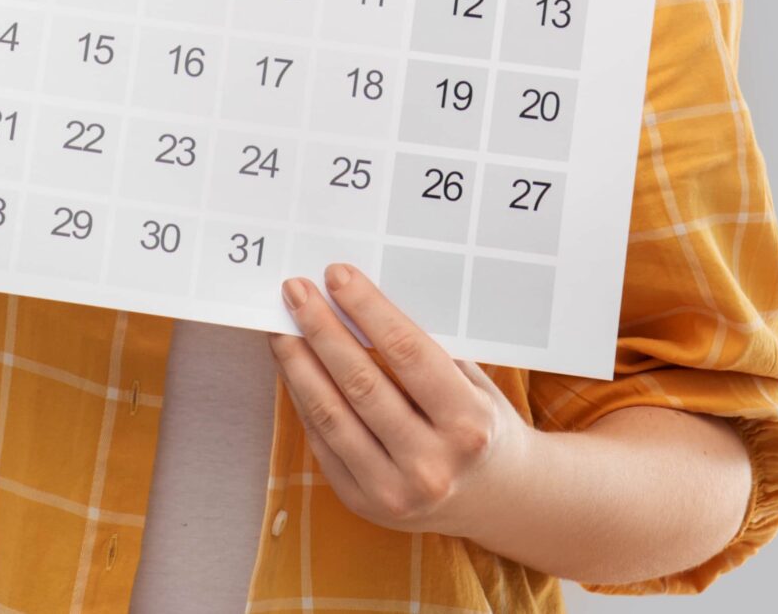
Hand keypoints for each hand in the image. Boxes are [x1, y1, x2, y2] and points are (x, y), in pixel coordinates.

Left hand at [267, 262, 538, 542]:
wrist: (495, 499)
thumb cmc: (479, 425)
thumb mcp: (473, 385)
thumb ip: (426, 351)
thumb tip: (359, 297)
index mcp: (468, 424)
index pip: (407, 352)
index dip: (367, 309)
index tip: (337, 275)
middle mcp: (431, 463)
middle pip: (360, 382)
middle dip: (321, 328)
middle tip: (295, 291)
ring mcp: (394, 491)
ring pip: (330, 414)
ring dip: (298, 363)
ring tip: (282, 326)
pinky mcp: (364, 502)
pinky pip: (321, 441)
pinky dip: (302, 397)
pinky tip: (292, 366)